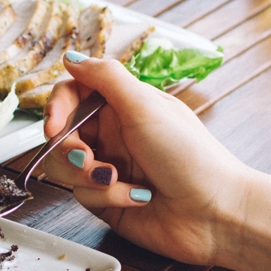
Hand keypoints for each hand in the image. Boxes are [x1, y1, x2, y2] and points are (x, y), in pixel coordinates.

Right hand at [42, 55, 248, 268]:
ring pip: (67, 167)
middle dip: (69, 148)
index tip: (53, 126)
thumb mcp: (146, 107)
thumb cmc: (191, 157)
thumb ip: (105, 77)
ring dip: (87, 176)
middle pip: (63, 132)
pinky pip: (83, 195)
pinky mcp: (108, 200)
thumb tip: (72, 57)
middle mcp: (114, 133)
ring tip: (116, 180)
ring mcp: (110, 167)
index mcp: (124, 105)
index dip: (56, 107)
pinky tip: (138, 198)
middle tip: (86, 158)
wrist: (216, 213)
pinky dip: (108, 196)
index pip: (73, 93)